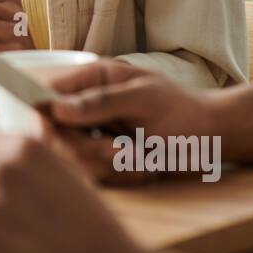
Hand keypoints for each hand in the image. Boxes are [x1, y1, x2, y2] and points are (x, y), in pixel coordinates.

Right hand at [38, 59, 218, 185]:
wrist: (209, 139)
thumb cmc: (182, 110)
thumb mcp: (144, 99)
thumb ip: (101, 102)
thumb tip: (58, 107)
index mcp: (92, 78)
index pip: (49, 92)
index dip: (43, 113)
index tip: (49, 131)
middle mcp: (86, 105)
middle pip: (57, 132)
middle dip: (90, 148)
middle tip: (126, 150)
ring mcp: (92, 133)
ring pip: (75, 157)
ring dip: (111, 163)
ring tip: (142, 156)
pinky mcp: (101, 158)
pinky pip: (95, 173)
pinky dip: (121, 174)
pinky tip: (144, 165)